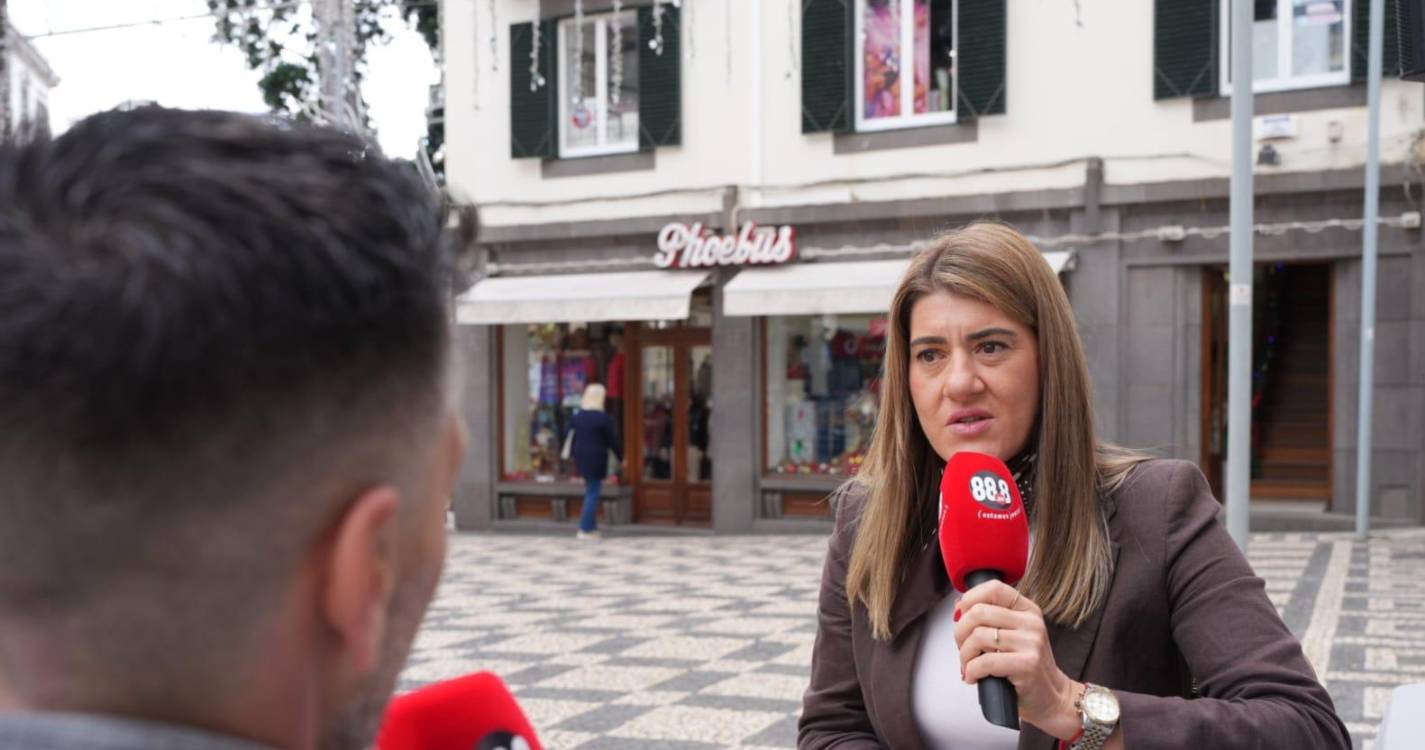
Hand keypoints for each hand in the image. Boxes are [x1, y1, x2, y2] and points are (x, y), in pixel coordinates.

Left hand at [953, 580, 1082, 740]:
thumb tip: (958, 606)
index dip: (969, 599)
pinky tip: (973, 677)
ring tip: (968, 665)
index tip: (959, 616)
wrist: (1051, 696)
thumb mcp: (1013, 635)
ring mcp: (1031, 643)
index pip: (993, 588)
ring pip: (978, 637)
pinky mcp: (1028, 665)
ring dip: (964, 655)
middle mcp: (1031, 622)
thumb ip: (990, 619)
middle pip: (979, 612)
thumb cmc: (1024, 666)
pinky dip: (971, 671)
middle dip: (960, 632)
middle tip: (963, 649)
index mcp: (1027, 610)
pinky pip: (985, 662)